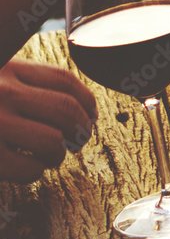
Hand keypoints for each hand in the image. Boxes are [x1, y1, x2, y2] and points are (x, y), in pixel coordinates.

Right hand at [0, 60, 97, 182]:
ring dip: (58, 153)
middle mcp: (0, 90)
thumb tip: (74, 104)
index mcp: (4, 66)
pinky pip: (31, 168)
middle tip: (76, 142)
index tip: (91, 115)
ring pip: (54, 140)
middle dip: (81, 130)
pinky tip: (20, 166)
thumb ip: (18, 81)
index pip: (63, 79)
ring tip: (44, 155)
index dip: (87, 101)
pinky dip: (34, 171)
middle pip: (67, 110)